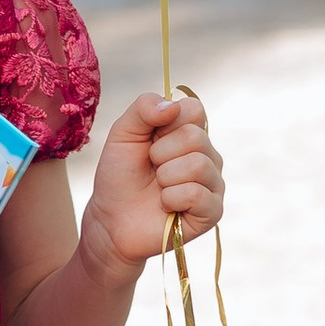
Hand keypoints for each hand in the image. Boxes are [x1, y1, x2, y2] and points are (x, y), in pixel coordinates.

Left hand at [80, 90, 224, 284]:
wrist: (111, 219)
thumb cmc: (119, 176)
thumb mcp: (122, 134)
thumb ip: (143, 109)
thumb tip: (172, 105)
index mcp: (190, 132)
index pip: (194, 109)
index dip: (165, 123)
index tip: (150, 140)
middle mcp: (207, 155)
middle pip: (194, 136)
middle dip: (160, 154)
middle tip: (152, 168)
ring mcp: (213, 183)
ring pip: (197, 165)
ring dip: (165, 178)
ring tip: (158, 188)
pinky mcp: (213, 211)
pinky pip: (197, 194)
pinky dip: (171, 199)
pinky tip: (166, 205)